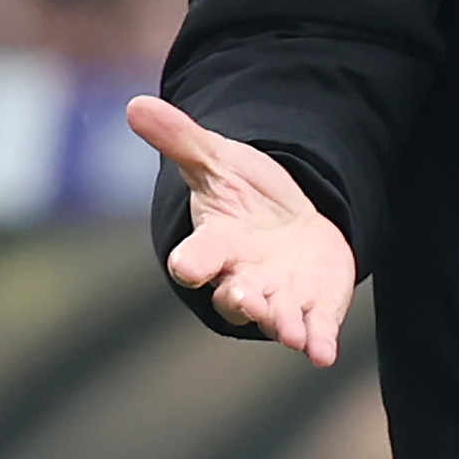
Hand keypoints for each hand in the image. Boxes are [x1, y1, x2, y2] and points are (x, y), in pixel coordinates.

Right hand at [127, 96, 355, 365]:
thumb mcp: (218, 161)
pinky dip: (316, 343)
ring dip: (280, 324)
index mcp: (215, 246)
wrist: (291, 223)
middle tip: (243, 298)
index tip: (186, 267)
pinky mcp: (313, 308)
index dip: (190, 263)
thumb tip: (135, 104)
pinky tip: (323, 354)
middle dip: (239, 299)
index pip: (194, 258)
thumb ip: (182, 140)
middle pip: (233, 296)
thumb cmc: (245, 195)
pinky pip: (313, 331)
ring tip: (289, 332)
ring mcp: (278, 298)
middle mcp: (241, 279)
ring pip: (274, 318)